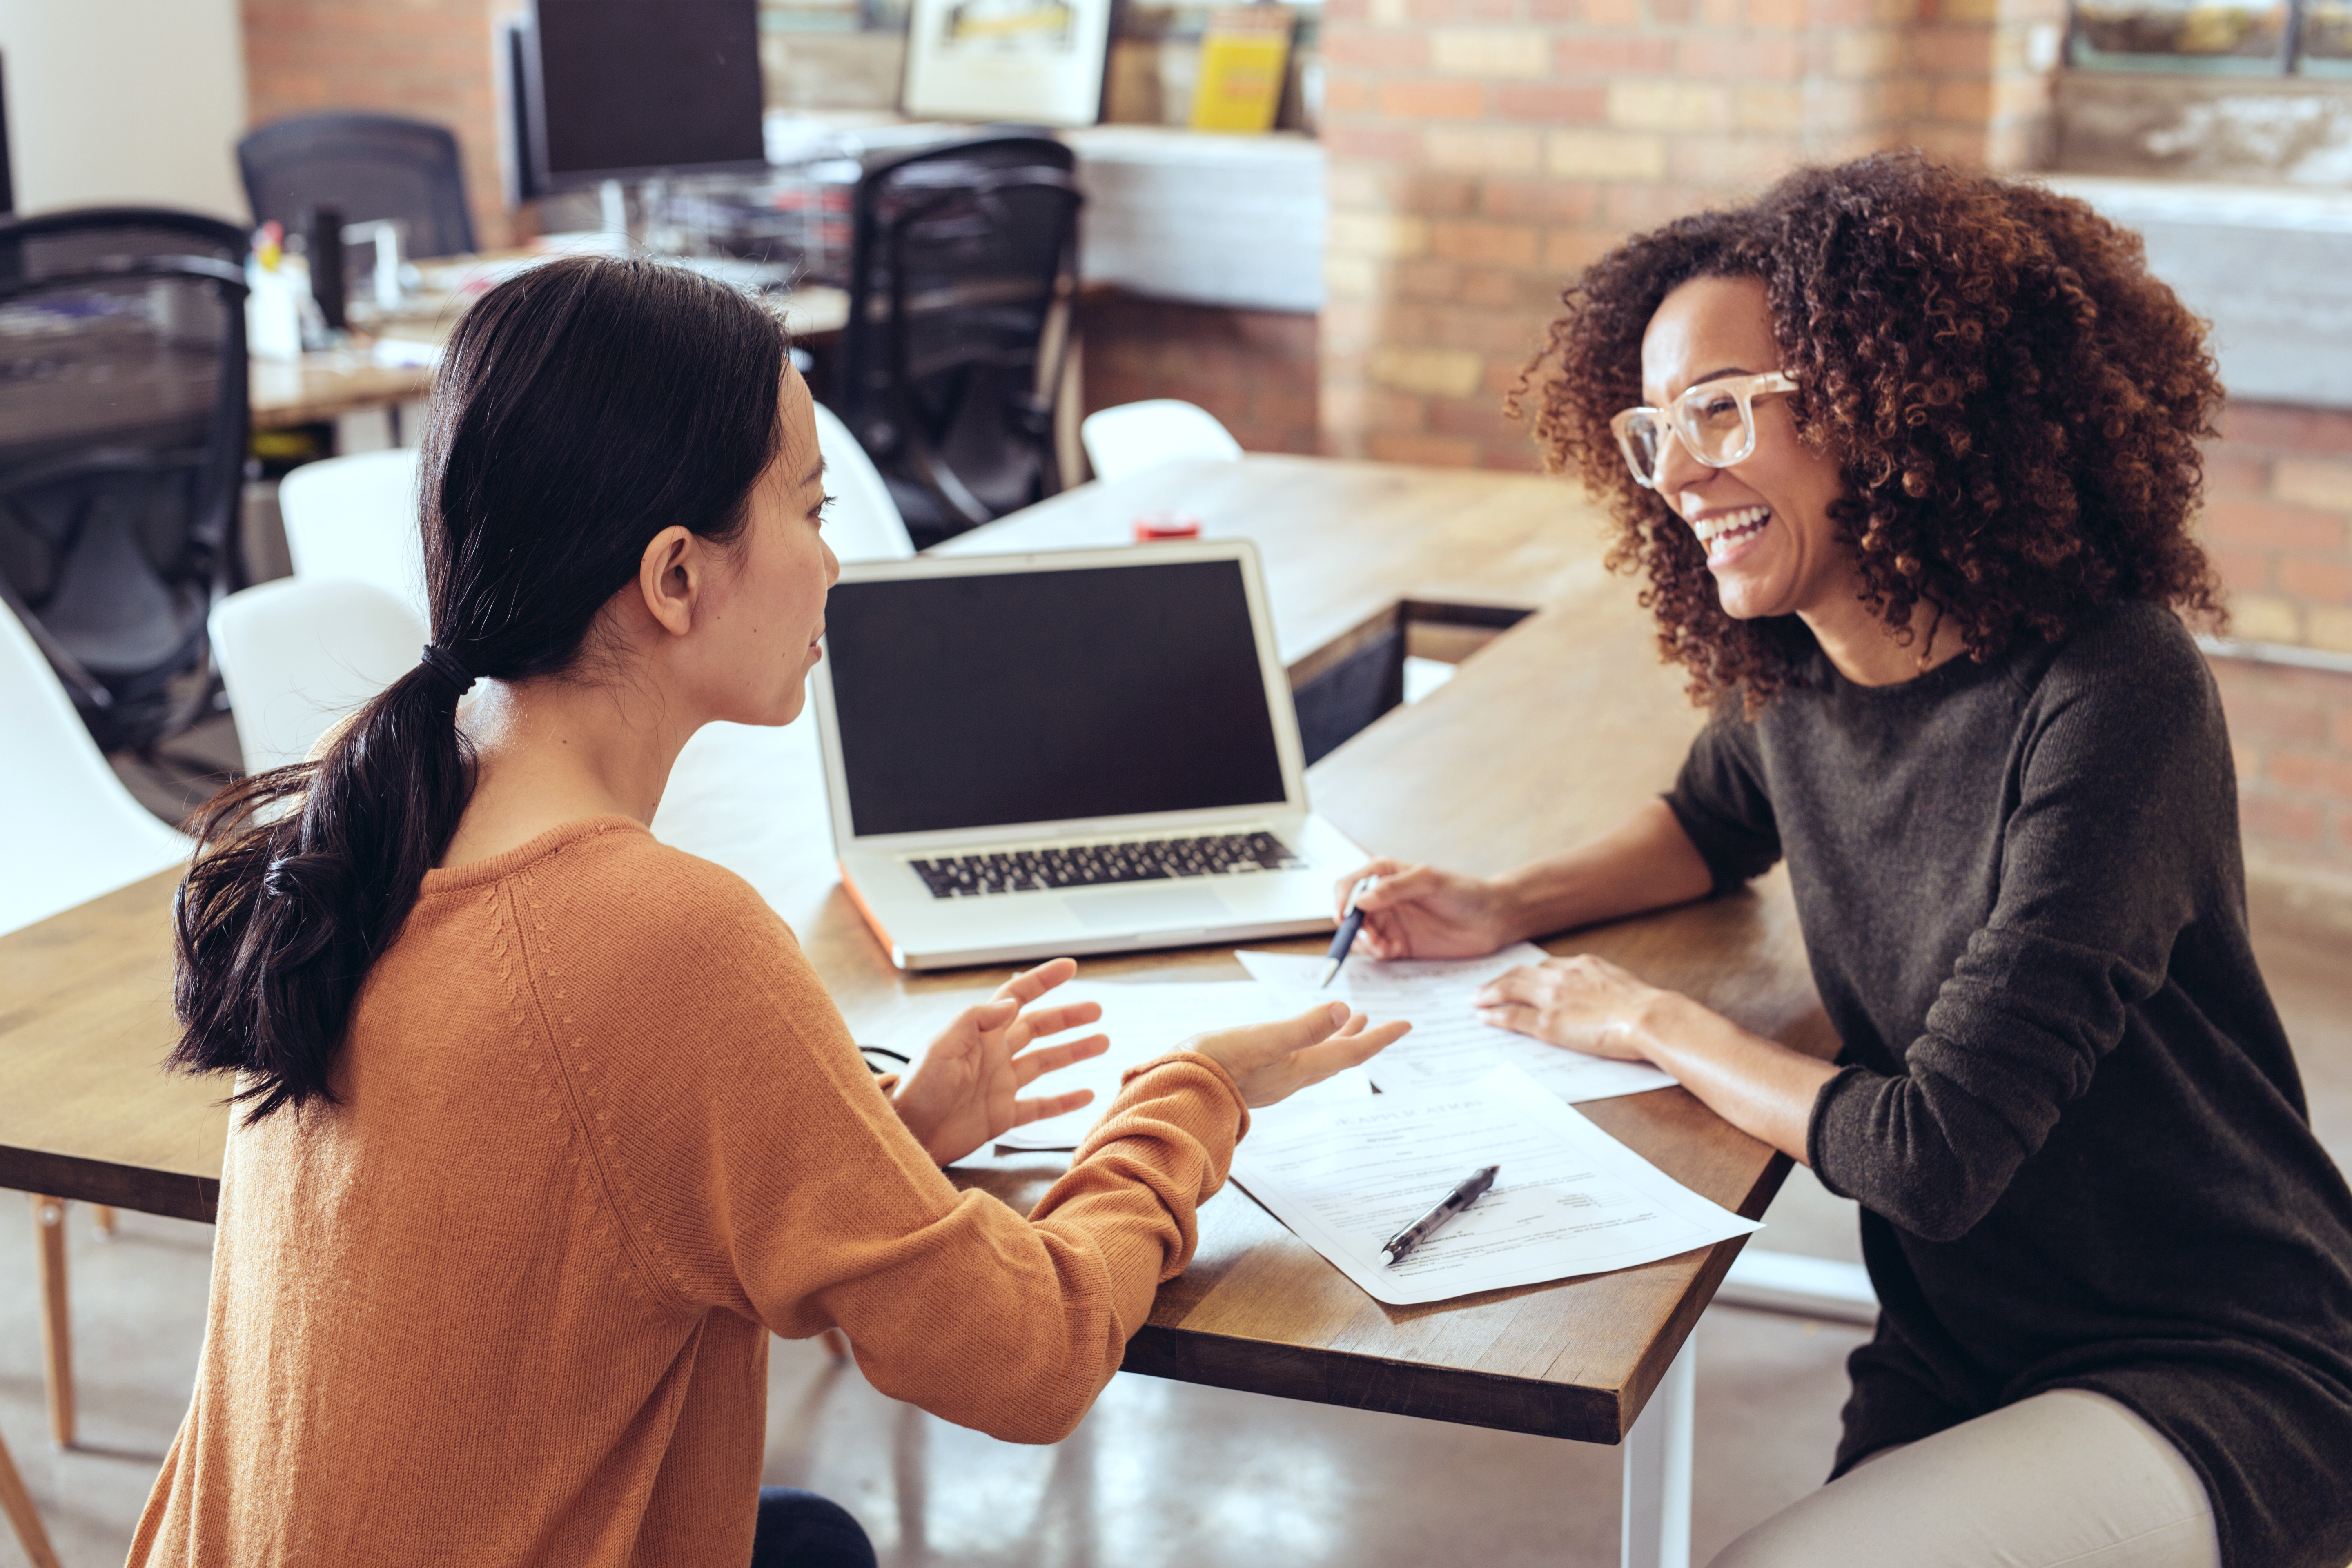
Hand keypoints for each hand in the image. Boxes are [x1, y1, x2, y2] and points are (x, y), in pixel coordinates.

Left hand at [892, 958, 1109, 1165]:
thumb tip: (1012, 1001)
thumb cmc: (919, 1089)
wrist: (909, 1134)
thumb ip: (975, 1020)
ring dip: (1073, 1051)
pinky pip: (1040, 1105)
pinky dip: (1064, 1101)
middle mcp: (994, 1055)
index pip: (1017, 997)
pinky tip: (1085, 1095)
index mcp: (980, 1033)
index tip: (1069, 967)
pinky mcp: (1002, 1115)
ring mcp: (1000, 1085)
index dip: (1043, 981)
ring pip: (1045, 1062)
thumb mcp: (943, 1047)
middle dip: (1068, 1017)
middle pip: (1038, 1028)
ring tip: (1103, 1042)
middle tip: (1097, 1009)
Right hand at [1185, 1001, 1410, 1107]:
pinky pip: (1294, 1061)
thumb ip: (1303, 1028)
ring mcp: (1273, 1080)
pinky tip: (1296, 1043)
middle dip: (1360, 1038)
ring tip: (1346, 1023)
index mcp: (1300, 1066)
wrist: (1176, 1094)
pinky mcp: (1254, 1078)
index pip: (1351, 1051)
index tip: (1406, 1025)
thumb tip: (1342, 1008)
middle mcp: (1292, 1076)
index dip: (1380, 1037)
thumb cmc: (1216, 1067)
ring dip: (1334, 1039)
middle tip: (1378, 1023)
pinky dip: (1308, 1045)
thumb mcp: (1263, 1040)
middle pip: (1338, 1056)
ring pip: (1316, 1059)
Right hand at [1334, 858, 1512, 960]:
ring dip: (1365, 942)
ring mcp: (1391, 923)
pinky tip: (1392, 951)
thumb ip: (1394, 887)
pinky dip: (1378, 954)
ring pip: (1361, 935)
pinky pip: (1377, 952)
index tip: (1343, 917)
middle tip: (1368, 937)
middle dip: (1352, 927)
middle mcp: (1383, 899)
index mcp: (1385, 874)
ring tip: (1383, 946)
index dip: (1340, 900)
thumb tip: (1360, 900)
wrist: (1493, 919)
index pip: (1349, 885)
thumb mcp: (1430, 881)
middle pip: (1349, 913)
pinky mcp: (1400, 945)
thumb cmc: (1465, 891)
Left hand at [1473, 953, 1676, 1061]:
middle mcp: (1561, 976)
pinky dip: (1496, 1016)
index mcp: (1581, 965)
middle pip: (1519, 975)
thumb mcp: (1619, 983)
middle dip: (1498, 982)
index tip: (1514, 978)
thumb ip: (1600, 983)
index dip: (1524, 974)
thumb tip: (1597, 991)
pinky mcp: (1549, 1023)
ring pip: (1510, 991)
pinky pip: (1513, 1017)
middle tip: (1482, 989)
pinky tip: (1485, 1017)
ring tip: (1476, 1000)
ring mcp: (1552, 999)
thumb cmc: (1644, 1006)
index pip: (1543, 967)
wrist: (1649, 1017)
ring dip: (1489, 995)